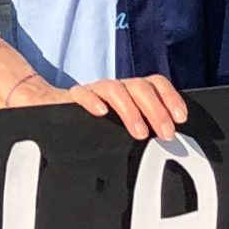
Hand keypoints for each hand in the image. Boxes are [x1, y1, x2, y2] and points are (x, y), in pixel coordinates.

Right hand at [7, 72, 187, 141]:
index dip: (170, 97)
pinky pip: (81, 93)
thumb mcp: (120, 127)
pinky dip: (92, 101)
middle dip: (156, 109)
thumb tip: (170, 144)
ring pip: (115, 88)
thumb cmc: (92, 124)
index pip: (155, 83)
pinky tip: (101, 114)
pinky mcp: (70, 98)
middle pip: (139, 86)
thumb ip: (141, 128)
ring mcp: (93, 91)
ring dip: (131, 109)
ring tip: (140, 133)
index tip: (180, 119)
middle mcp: (114, 88)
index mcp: (130, 92)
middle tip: (166, 134)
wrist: (47, 110)